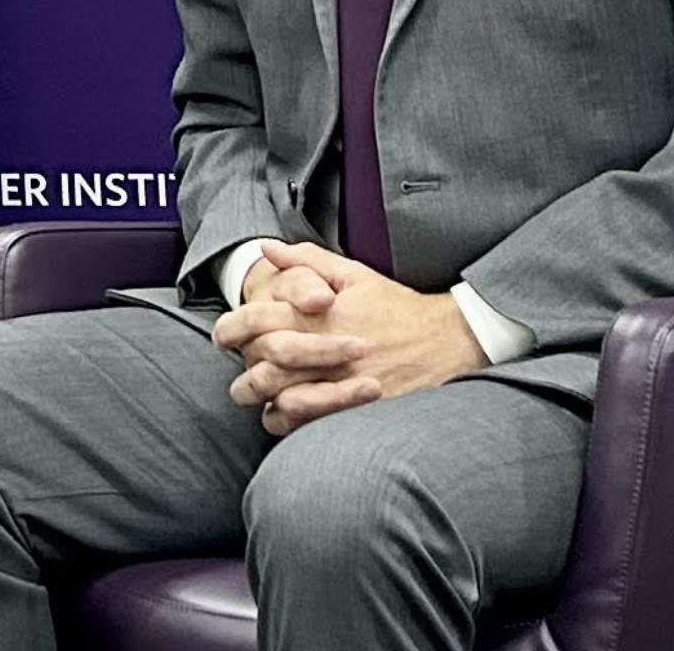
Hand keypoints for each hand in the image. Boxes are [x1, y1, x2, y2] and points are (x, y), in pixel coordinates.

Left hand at [218, 241, 485, 435]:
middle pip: (259, 364)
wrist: (449, 341)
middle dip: (242, 367)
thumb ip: (306, 260)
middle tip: (241, 367)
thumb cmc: (396, 307)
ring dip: (259, 397)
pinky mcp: (353, 411)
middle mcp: (323, 352)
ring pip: (277, 398)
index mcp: (317, 316)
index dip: (230, 329)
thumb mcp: (353, 274)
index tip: (224, 336)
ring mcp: (338, 385)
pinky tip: (282, 411)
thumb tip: (265, 249)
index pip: (255, 322)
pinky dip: (286, 420)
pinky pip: (305, 423)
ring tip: (255, 392)